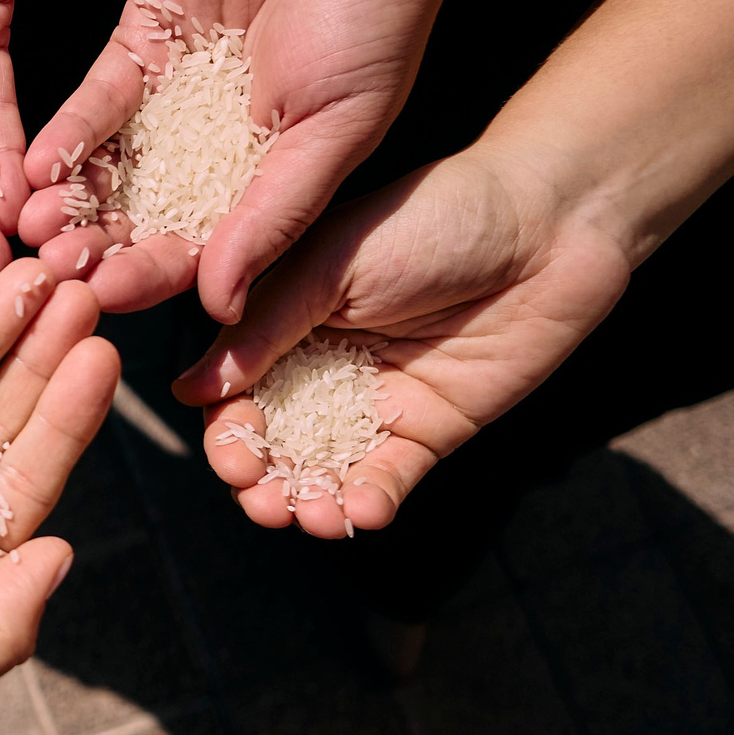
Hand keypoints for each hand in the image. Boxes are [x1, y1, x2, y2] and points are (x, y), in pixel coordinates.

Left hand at [20, 0, 468, 319]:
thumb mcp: (334, 132)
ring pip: (106, 168)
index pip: (196, 251)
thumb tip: (221, 307)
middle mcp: (206, 157)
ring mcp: (166, 103)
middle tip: (54, 270)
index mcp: (261, 187)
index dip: (151, 275)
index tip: (108, 296)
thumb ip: (272, 215)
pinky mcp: (137, 47)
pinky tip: (39, 165)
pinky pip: (94, 102)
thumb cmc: (376, 20)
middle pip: (138, 218)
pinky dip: (68, 134)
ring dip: (69, 201)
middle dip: (94, 246)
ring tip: (32, 229)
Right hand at [170, 146, 631, 537]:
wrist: (544, 225)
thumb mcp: (329, 267)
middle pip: (272, 440)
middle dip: (260, 479)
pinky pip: (389, 477)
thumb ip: (264, 331)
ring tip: (308, 515)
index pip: (236, 391)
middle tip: (262, 499)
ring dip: (308, 502)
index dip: (227, 430)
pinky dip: (369, 502)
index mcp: (285, 321)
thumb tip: (189, 391)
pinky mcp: (432, 429)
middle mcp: (322, 366)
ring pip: (324, 470)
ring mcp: (376, 401)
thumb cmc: (431, 219)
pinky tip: (361, 513)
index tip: (231, 455)